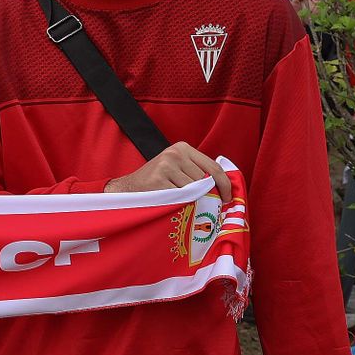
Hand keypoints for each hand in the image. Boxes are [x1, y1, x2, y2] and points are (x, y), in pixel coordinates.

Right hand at [105, 142, 230, 198]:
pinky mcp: (158, 180)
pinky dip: (180, 204)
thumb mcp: (176, 168)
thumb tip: (225, 186)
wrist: (127, 189)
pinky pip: (180, 197)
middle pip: (205, 180)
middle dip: (206, 195)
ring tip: (181, 202)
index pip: (214, 167)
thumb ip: (196, 171)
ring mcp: (166, 166)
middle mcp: (175, 154)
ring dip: (191, 200)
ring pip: (194, 190)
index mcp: (182, 148)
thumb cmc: (156, 182)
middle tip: (204, 206)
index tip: (228, 198)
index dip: (225, 185)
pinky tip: (171, 203)